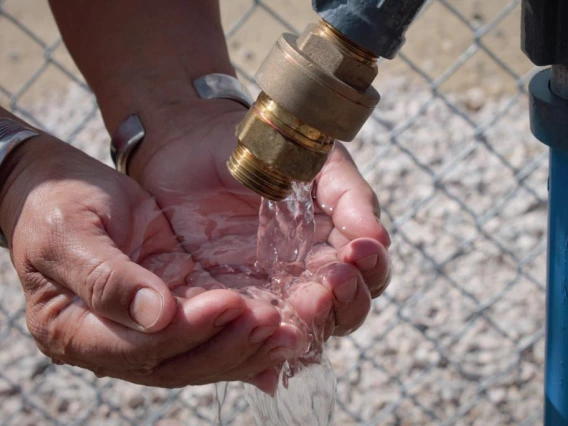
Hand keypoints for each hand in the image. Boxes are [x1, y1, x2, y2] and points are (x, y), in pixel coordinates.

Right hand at [0, 136, 302, 386]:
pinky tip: (277, 336)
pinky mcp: (168, 308)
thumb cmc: (56, 205)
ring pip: (197, 356)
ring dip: (243, 348)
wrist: (59, 190)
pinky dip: (240, 337)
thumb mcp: (68, 233)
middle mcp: (110, 342)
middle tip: (272, 322)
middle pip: (175, 363)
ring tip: (287, 332)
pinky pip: (206, 334)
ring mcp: (141, 330)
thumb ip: (105, 278)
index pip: (137, 348)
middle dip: (227, 345)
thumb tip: (155, 315)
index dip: (186, 331)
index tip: (228, 303)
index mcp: (73, 330)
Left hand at [129, 98, 391, 343]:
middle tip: (330, 283)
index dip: (370, 271)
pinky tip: (268, 330)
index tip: (358, 252)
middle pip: (344, 311)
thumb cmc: (262, 148)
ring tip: (305, 301)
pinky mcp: (230, 300)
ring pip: (305, 329)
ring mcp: (269, 291)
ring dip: (311, 323)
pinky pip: (253, 331)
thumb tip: (378, 237)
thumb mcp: (314, 161)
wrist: (194, 141)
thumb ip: (348, 195)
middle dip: (345, 302)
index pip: (368, 275)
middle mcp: (307, 275)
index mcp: (334, 243)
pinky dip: (266, 341)